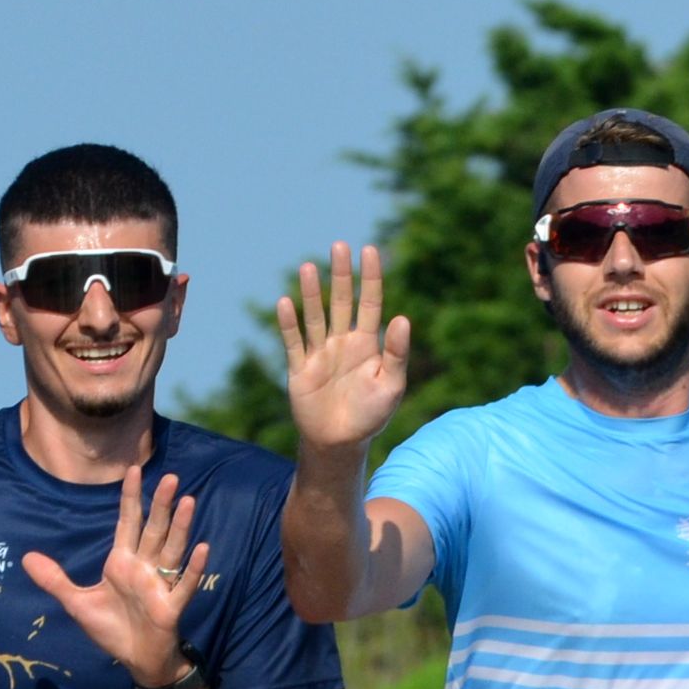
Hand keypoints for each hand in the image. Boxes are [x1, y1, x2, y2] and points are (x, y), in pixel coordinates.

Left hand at [21, 470, 208, 686]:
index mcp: (122, 562)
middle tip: (171, 476)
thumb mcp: (76, 603)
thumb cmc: (111, 629)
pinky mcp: (171, 606)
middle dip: (161, 504)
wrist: (135, 659)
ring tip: (189, 501)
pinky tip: (202, 548)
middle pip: (154, 530)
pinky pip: (185, 584)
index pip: (128, 522)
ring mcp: (160, 585)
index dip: (131, 497)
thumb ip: (54, 579)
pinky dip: (193, 568)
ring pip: (171, 549)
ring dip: (181, 526)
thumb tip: (26, 557)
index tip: (133, 470)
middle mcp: (144, 568)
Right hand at [274, 241, 411, 455]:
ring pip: (315, 316)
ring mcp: (320, 354)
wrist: (341, 443)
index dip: (370, 278)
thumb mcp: (391, 385)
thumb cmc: (372, 415)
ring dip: (312, 293)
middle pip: (341, 301)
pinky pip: (293, 342)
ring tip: (309, 267)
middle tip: (339, 245)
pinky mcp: (300, 369)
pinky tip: (285, 302)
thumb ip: (396, 352)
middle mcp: (343, 342)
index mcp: (368, 344)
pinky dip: (289, 324)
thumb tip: (402, 318)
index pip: (370, 303)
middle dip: (341, 275)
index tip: (370, 250)